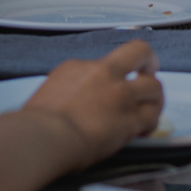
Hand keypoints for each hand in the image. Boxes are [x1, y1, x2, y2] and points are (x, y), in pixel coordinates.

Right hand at [24, 40, 165, 162]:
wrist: (43, 137)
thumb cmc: (36, 122)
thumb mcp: (49, 90)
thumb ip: (68, 87)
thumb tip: (71, 97)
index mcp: (79, 67)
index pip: (106, 61)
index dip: (115, 70)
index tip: (117, 76)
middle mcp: (105, 74)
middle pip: (140, 53)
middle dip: (149, 62)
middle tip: (149, 72)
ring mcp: (121, 96)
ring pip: (154, 87)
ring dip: (155, 97)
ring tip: (152, 107)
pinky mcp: (130, 119)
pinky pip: (152, 116)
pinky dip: (152, 121)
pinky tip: (146, 128)